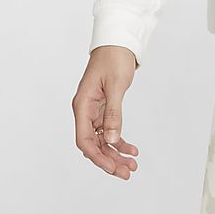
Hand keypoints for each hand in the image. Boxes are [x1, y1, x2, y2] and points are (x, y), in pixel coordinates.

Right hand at [72, 46, 138, 179]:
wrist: (118, 41)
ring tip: (132, 165)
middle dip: (109, 160)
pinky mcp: (103, 108)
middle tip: (127, 172)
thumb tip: (113, 140)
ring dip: (116, 153)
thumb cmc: (114, 58)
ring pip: (103, 140)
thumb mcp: (115, 85)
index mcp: (82, 105)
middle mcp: (85, 110)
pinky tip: (131, 149)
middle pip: (94, 144)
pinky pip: (109, 130)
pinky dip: (119, 140)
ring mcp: (93, 110)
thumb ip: (113, 113)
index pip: (85, 140)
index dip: (98, 157)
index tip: (113, 168)